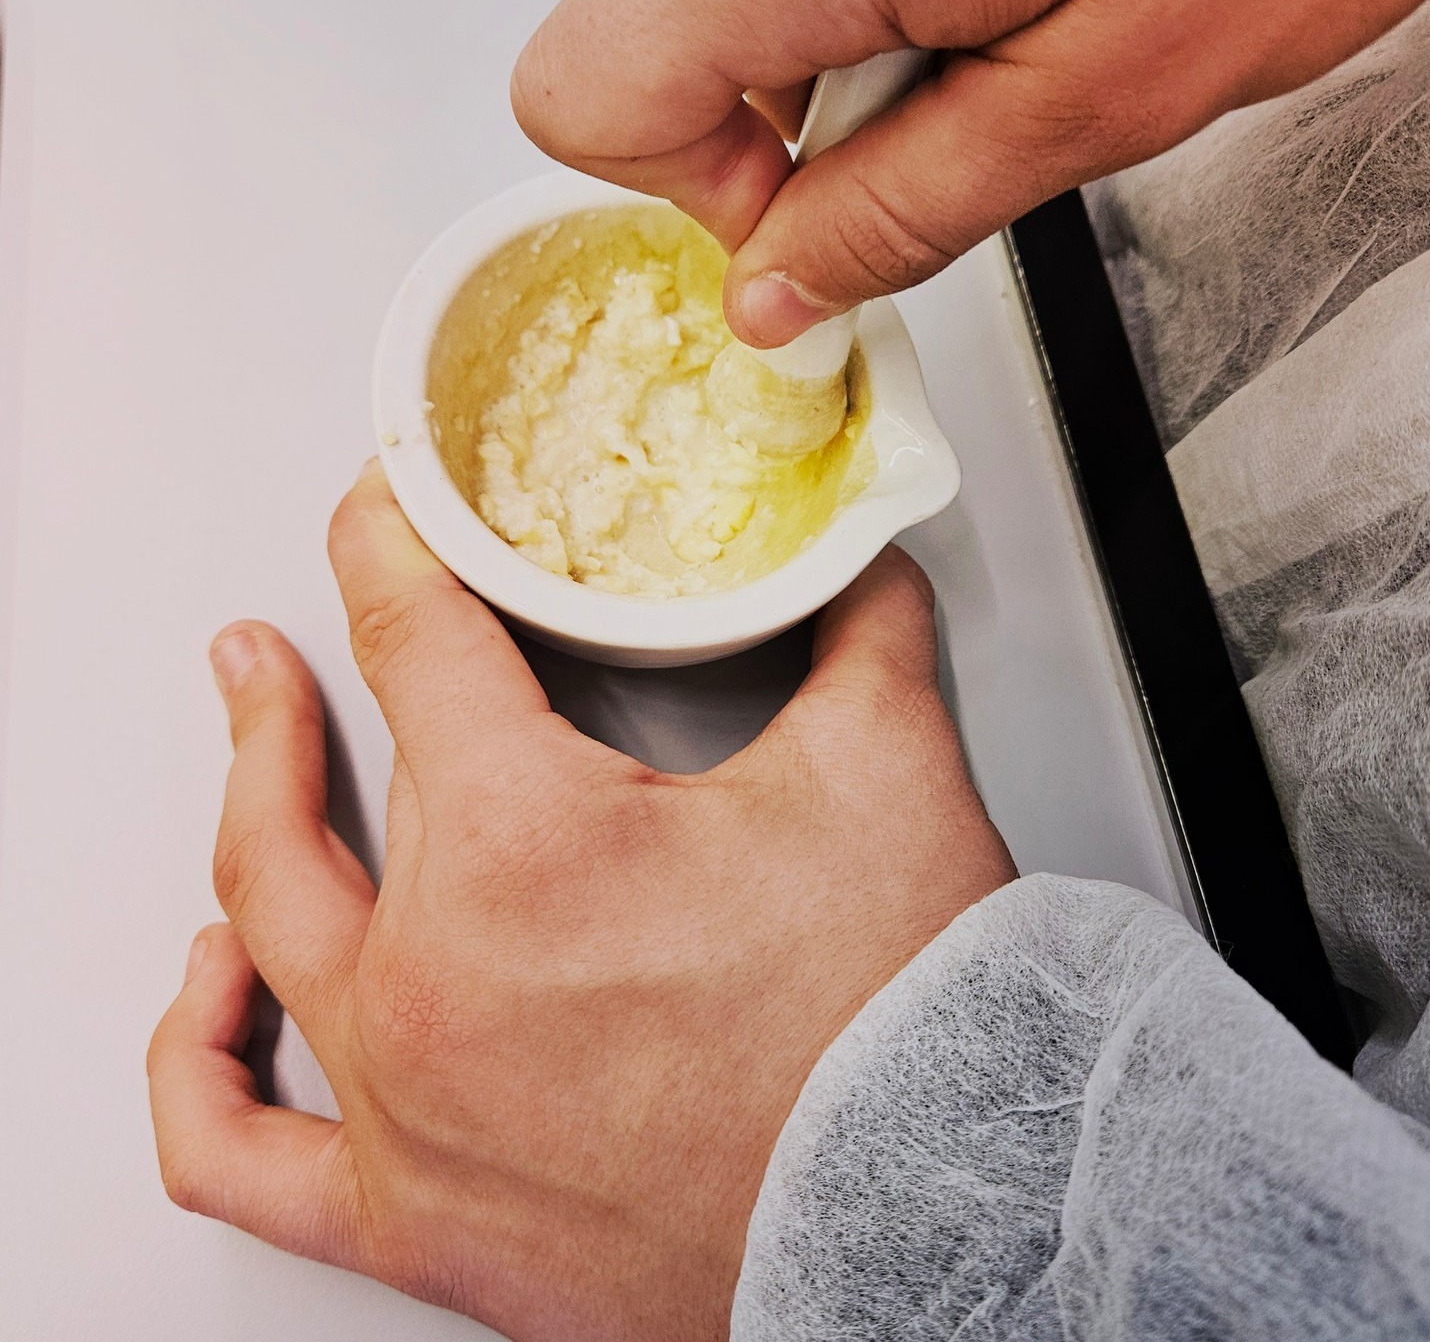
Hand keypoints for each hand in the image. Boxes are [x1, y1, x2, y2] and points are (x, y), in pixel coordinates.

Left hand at [147, 462, 1013, 1340]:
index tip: (379, 510)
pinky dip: (200, 1054)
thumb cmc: (899, 1024)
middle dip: (333, 681)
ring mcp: (407, 1104)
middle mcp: (433, 975)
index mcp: (528, 844)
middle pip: (346, 780)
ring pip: (266, 922)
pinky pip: (233, 1144)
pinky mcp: (417, 1215)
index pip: (412, 639)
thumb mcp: (887, 772)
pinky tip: (211, 986)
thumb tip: (849, 564)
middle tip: (316, 633)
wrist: (927, 1220)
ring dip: (250, 813)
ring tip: (253, 745)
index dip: (387, 546)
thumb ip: (856, 631)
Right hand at [512, 0, 1429, 346]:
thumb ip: (904, 213)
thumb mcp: (1098, 98)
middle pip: (652, 43)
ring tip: (996, 30)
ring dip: (841, 62)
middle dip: (773, 134)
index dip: (687, 191)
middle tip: (928, 126)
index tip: (808, 216)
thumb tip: (780, 293)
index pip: (585, 93)